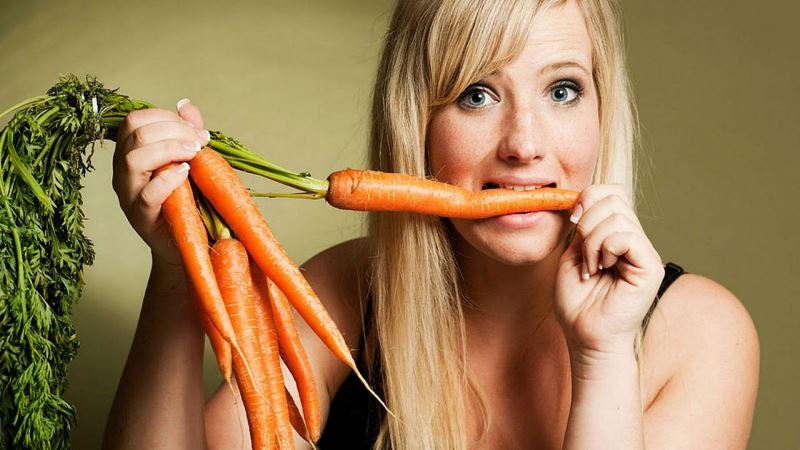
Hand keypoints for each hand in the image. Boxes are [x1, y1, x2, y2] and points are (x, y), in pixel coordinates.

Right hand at [112, 99, 209, 265]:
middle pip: (134, 134)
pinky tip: (186, 173)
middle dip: (172, 130)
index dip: (166, 117)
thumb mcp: (188, 160)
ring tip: (194, 154)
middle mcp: (122, 170)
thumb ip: (186, 133)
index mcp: (130, 152)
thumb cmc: (187, 197)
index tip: (197, 130)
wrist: (187, 240)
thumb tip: (185, 105)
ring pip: (134, 160)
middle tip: (200, 142)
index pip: (135, 120)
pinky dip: (168, 179)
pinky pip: (147, 194)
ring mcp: (128, 194)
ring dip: (170, 149)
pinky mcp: (140, 217)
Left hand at [554, 184, 663, 357]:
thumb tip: (584, 199)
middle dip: (586, 221)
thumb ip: (580, 226)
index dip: (589, 197)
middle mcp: (633, 239)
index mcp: (615, 234)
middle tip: (582, 254)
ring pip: (617, 216)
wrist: (585, 336)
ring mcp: (644, 252)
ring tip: (591, 267)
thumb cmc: (577, 303)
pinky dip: (606, 248)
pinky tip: (601, 270)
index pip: (611, 192)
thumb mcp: (570, 254)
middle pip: (613, 198)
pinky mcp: (650, 267)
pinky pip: (627, 236)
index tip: (571, 220)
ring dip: (592, 241)